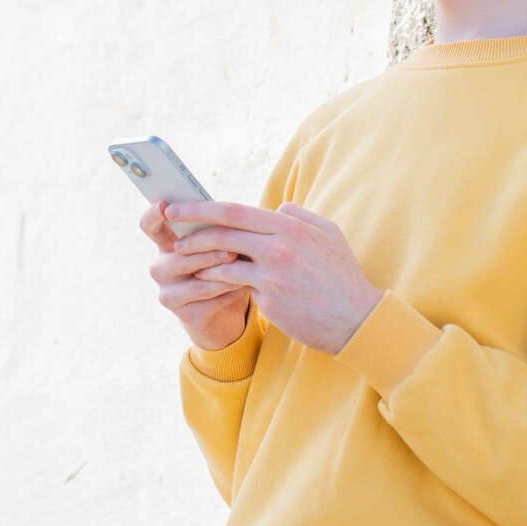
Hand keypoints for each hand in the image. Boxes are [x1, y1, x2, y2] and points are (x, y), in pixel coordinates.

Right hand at [140, 199, 252, 350]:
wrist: (227, 314)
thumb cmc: (223, 270)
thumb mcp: (219, 247)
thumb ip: (217, 230)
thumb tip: (231, 214)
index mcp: (167, 245)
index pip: (150, 226)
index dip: (153, 215)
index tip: (164, 205)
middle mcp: (161, 268)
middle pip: (181, 253)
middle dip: (210, 249)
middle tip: (233, 250)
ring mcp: (169, 293)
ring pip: (197, 276)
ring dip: (223, 270)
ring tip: (247, 267)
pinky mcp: (184, 315)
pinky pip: (210, 298)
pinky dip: (231, 289)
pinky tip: (247, 285)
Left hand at [167, 200, 381, 354]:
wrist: (357, 319)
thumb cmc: (342, 276)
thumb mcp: (328, 234)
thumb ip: (299, 216)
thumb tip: (274, 208)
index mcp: (291, 226)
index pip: (236, 211)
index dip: (202, 207)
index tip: (180, 206)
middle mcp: (279, 246)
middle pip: (223, 231)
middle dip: (190, 228)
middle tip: (169, 227)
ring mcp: (273, 274)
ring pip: (222, 260)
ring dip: (199, 258)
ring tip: (182, 256)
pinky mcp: (269, 300)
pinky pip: (235, 286)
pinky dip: (217, 280)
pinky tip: (205, 279)